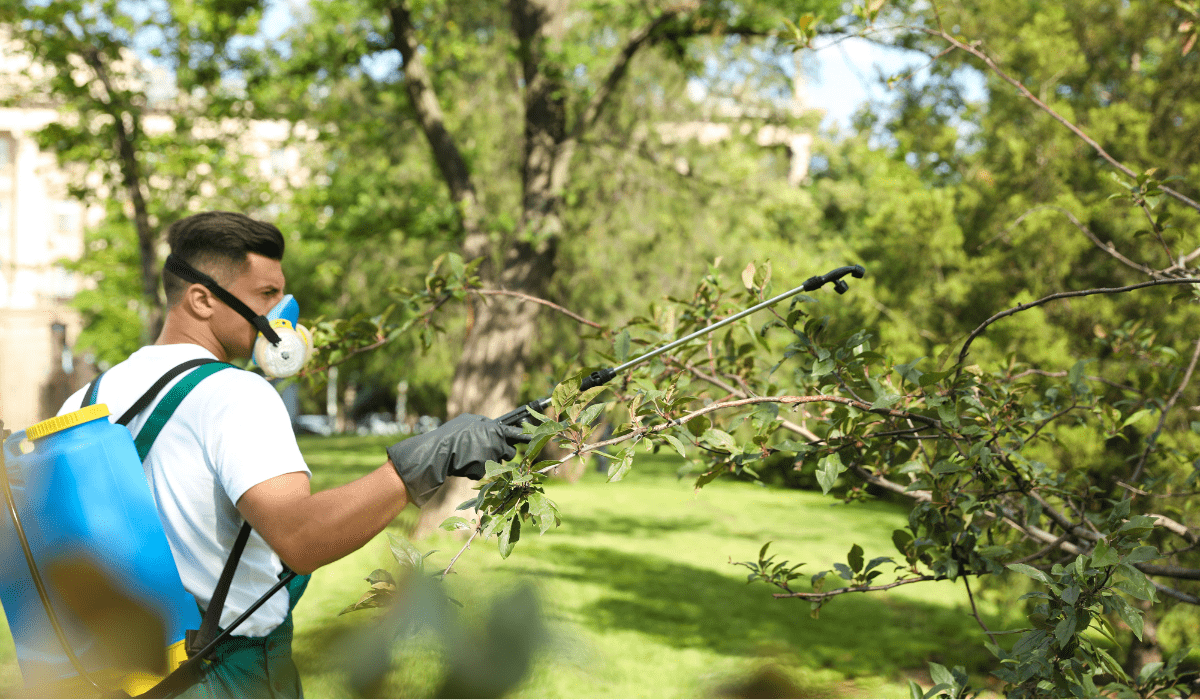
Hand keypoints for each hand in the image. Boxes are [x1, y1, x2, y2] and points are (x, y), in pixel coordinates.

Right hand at [386, 414, 528, 506]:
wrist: (439, 451)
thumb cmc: (453, 433)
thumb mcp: (469, 421)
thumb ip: (485, 424)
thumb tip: (493, 425)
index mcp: (494, 430)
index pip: (517, 434)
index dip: (528, 437)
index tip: (537, 439)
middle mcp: (496, 444)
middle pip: (509, 452)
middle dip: (501, 452)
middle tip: (485, 448)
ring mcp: (490, 459)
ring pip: (498, 463)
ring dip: (489, 460)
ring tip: (472, 454)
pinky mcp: (483, 471)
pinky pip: (484, 472)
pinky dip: (477, 469)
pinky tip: (465, 463)